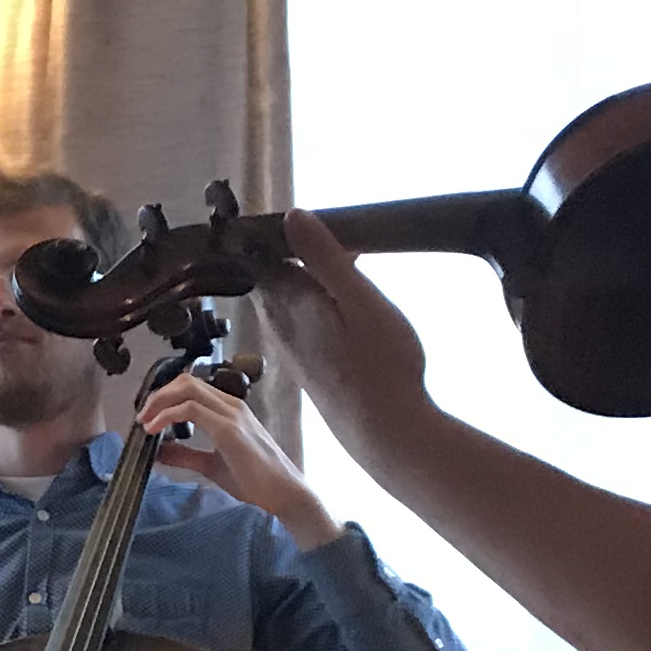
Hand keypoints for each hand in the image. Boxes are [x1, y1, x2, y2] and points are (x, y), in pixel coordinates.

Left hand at [138, 374, 340, 550]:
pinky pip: (191, 410)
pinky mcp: (229, 429)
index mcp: (228, 410)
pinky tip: (154, 430)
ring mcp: (231, 414)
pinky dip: (166, 416)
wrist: (283, 493)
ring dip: (159, 402)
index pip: (190, 387)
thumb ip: (185, 455)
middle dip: (158, 395)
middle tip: (141, 416)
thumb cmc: (255, 480)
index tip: (147, 415)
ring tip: (144, 422)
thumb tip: (158, 451)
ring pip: (187, 389)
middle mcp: (230, 405)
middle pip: (186, 381)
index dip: (164, 396)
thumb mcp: (211, 464)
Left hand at [251, 210, 433, 455]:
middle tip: (322, 234)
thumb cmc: (383, 364)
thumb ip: (325, 259)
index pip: (263, 255)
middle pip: (273, 277)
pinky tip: (340, 305)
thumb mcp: (360, 300)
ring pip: (287, 301)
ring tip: (335, 262)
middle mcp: (281, 325)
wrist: (387, 433)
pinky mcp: (308, 367)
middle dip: (291, 254)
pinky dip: (314, 304)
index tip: (298, 216)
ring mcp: (293, 349)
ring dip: (305, 279)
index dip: (278, 233)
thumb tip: (291, 217)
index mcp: (289, 302)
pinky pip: (300, 323)